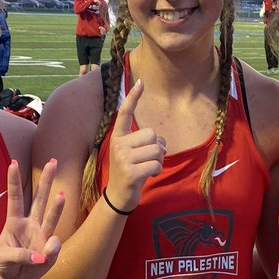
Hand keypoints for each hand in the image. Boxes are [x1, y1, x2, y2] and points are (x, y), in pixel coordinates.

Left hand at [0, 158, 63, 278]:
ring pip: (51, 215)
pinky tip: (42, 259)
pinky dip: (49, 252)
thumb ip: (20, 255)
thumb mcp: (3, 259)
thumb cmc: (6, 265)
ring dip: (57, 205)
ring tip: (62, 194)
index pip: (15, 198)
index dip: (14, 181)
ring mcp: (42, 234)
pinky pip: (53, 246)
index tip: (14, 163)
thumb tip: (42, 255)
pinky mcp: (50, 248)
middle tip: (53, 161)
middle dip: (46, 180)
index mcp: (13, 222)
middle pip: (39, 198)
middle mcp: (30, 223)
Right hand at [105, 79, 164, 211]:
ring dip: (159, 160)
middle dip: (158, 147)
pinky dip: (157, 171)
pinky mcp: (130, 172)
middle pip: (152, 134)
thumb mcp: (131, 154)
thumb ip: (143, 143)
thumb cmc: (129, 173)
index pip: (125, 114)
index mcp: (117, 138)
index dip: (133, 97)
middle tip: (150, 160)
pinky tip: (149, 176)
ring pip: (156, 150)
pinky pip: (156, 164)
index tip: (141, 82)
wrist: (118, 197)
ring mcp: (123, 158)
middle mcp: (118, 145)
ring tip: (148, 168)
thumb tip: (160, 141)